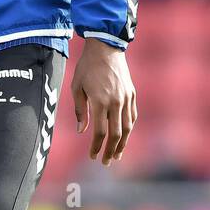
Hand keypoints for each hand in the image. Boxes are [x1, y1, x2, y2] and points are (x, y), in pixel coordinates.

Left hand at [71, 39, 136, 165]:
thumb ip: (80, 110)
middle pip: (115, 134)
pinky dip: (129, 128)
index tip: (92, 156)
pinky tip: (124, 136)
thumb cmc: (87, 67)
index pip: (100, 132)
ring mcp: (126, 98)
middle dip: (111, 151)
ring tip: (117, 154)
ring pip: (127, 127)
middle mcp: (115, 102)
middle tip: (106, 162)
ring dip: (122, 143)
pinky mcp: (132, 93)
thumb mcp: (76, 87)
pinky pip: (132, 116)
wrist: (106, 47)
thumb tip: (82, 131)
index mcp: (99, 101)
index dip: (96, 147)